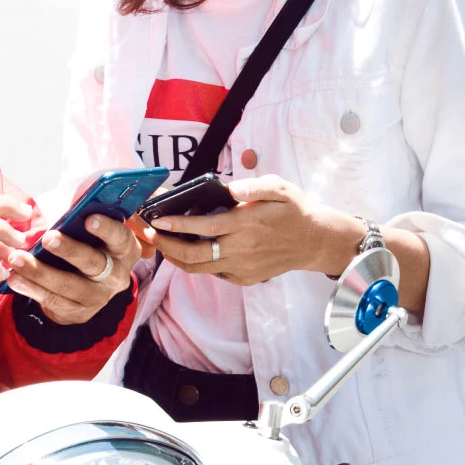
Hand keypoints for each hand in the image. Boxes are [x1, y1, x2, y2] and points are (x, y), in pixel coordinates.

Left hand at [3, 214, 140, 324]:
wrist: (87, 286)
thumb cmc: (87, 245)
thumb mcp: (92, 232)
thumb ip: (84, 218)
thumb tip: (68, 203)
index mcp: (125, 250)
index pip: (121, 238)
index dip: (107, 229)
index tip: (88, 219)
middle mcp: (116, 276)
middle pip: (94, 264)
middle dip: (70, 250)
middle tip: (48, 238)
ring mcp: (99, 298)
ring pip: (69, 286)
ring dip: (40, 272)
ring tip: (17, 258)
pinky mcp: (80, 313)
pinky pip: (54, 302)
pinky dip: (31, 289)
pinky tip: (15, 279)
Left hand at [143, 175, 361, 286]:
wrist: (315, 242)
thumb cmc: (294, 210)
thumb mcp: (280, 188)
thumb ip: (254, 186)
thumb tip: (230, 187)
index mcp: (247, 224)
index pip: (204, 226)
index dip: (178, 224)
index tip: (157, 219)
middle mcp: (241, 249)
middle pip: (194, 254)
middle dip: (166, 244)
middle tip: (149, 233)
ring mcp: (242, 267)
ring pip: (199, 268)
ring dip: (175, 257)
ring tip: (161, 243)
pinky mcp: (244, 279)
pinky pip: (213, 272)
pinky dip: (196, 263)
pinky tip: (187, 250)